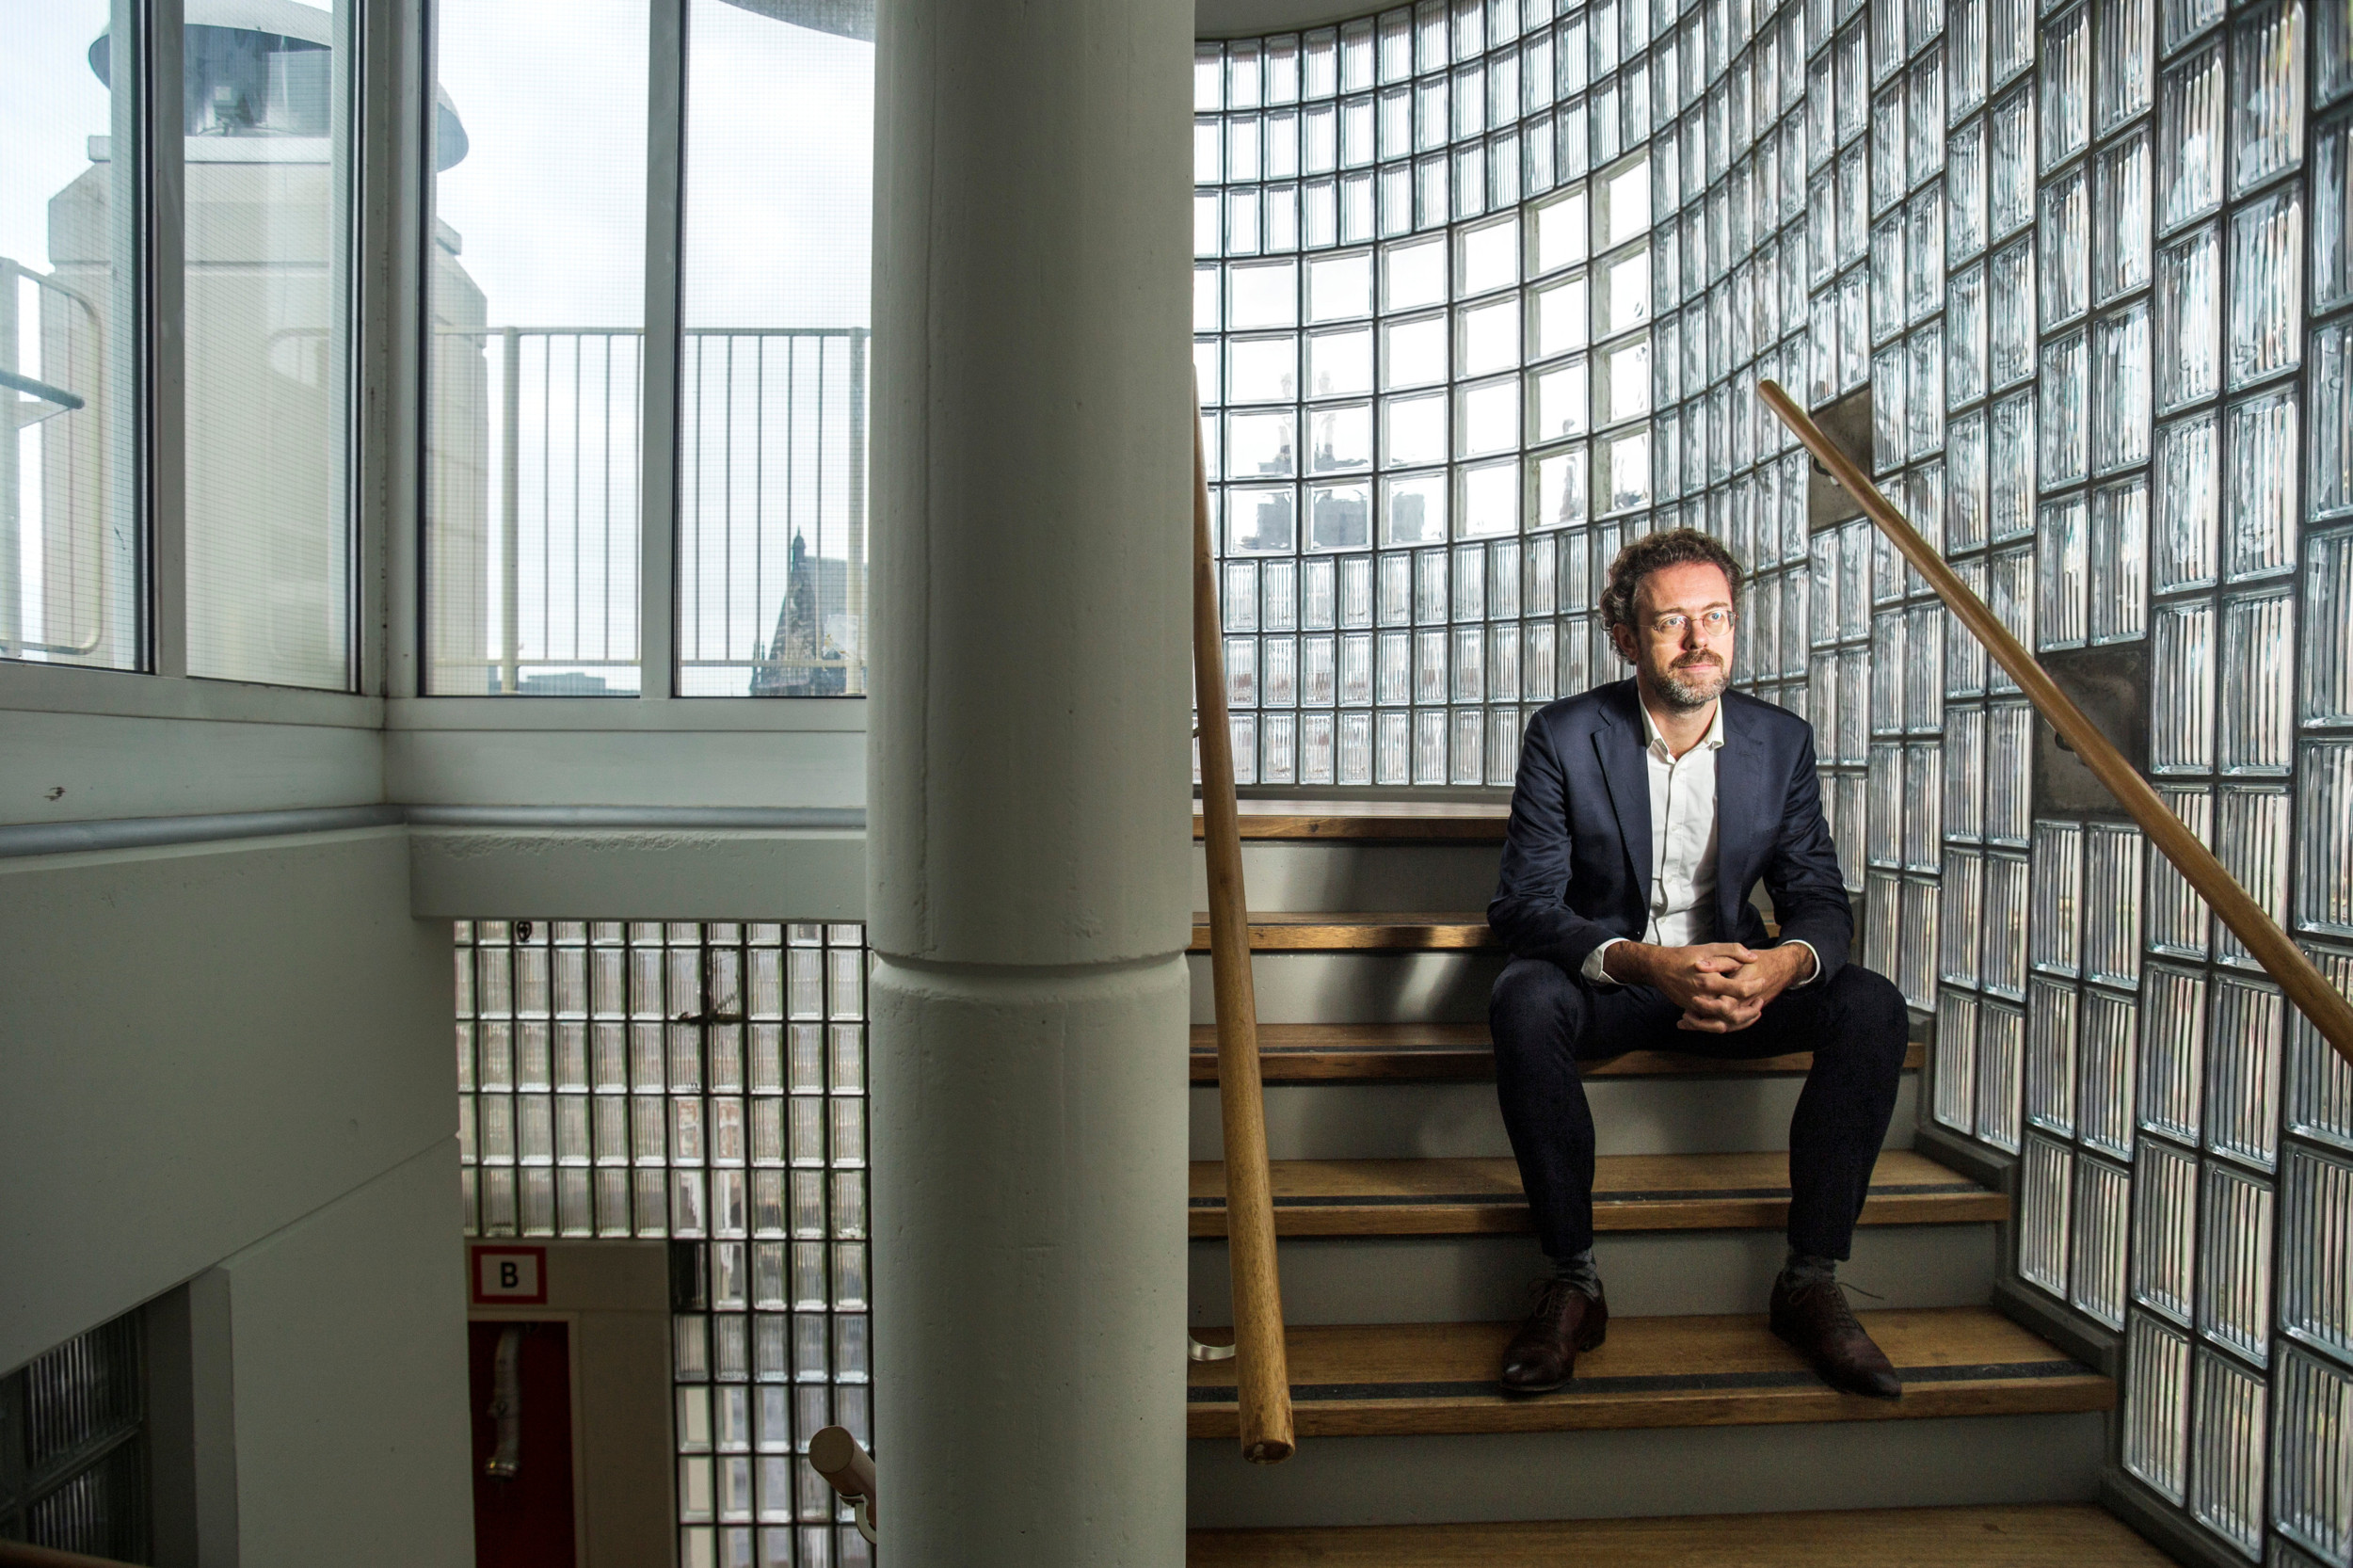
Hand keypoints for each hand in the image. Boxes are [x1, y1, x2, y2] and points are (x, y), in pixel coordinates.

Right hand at [1606, 941, 1812, 1032]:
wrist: (1659, 968)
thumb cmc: (1685, 956)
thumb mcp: (1709, 948)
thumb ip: (1732, 951)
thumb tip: (1753, 957)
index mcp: (1709, 980)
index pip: (1740, 989)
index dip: (1755, 986)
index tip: (1763, 981)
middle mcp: (1703, 997)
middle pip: (1734, 1012)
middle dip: (1751, 1009)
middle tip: (1761, 1001)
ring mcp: (1697, 1007)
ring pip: (1723, 1023)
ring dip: (1741, 1020)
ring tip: (1753, 1011)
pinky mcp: (1692, 1011)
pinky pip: (1711, 1024)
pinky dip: (1726, 1023)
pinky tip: (1736, 1015)